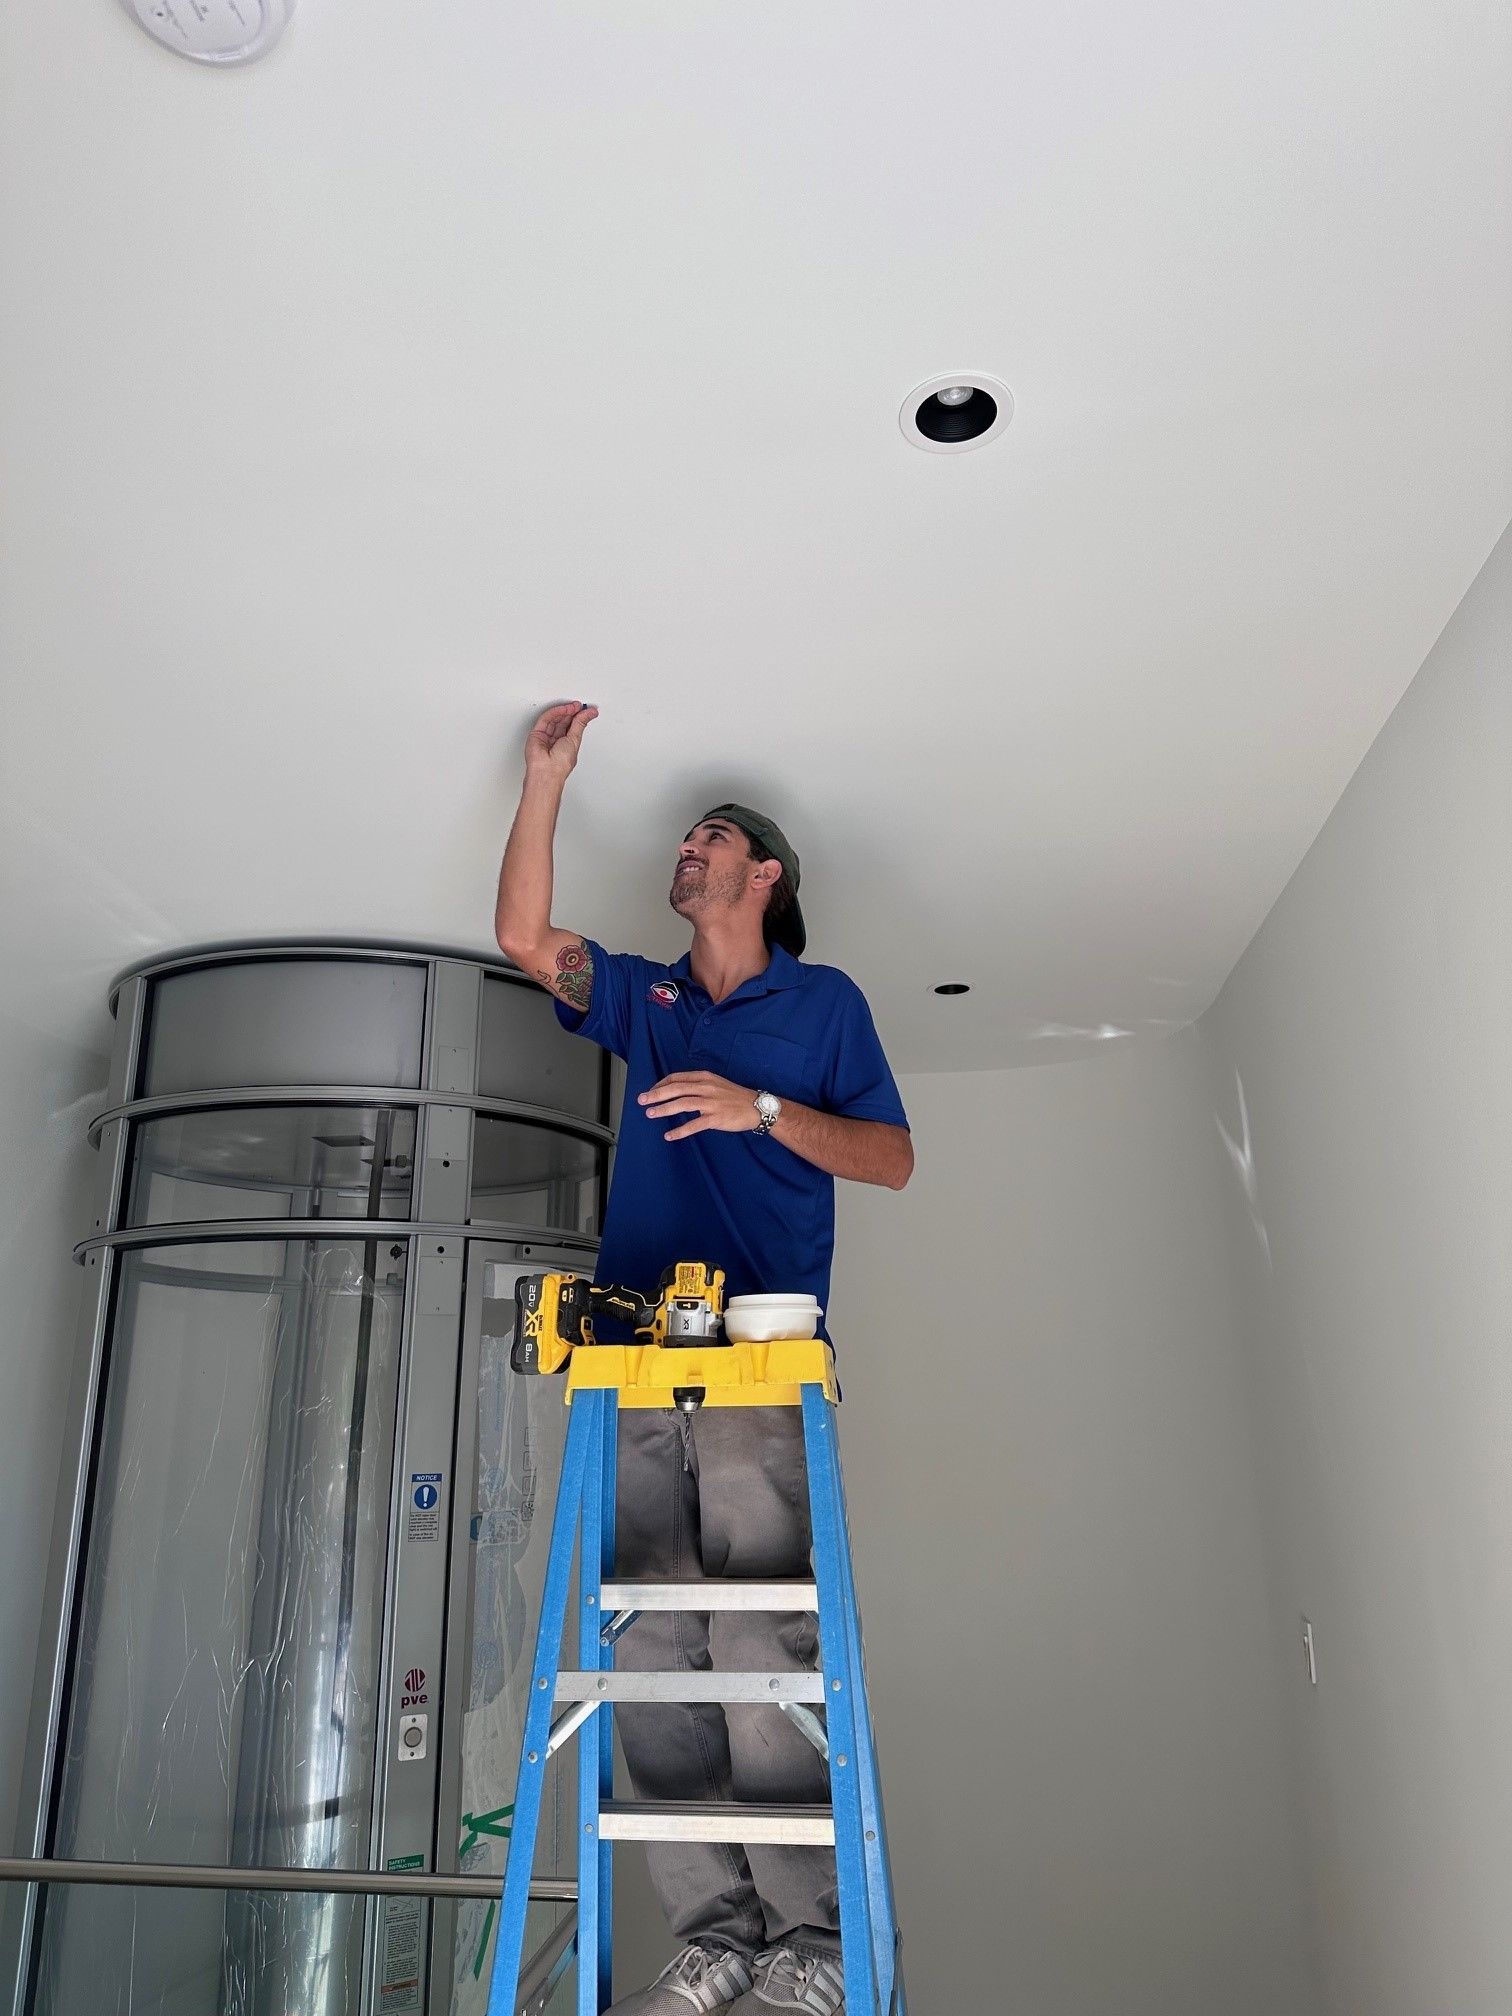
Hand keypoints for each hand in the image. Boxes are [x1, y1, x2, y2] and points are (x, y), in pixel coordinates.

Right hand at [525, 702, 597, 778]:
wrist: (547, 771)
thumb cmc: (560, 764)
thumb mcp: (575, 740)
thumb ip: (580, 724)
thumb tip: (590, 713)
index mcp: (566, 745)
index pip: (572, 727)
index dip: (578, 716)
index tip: (586, 709)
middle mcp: (555, 740)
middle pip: (563, 721)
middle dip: (571, 712)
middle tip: (579, 705)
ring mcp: (545, 737)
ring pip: (554, 719)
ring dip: (564, 711)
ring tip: (573, 706)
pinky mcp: (536, 733)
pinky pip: (545, 719)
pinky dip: (555, 712)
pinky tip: (563, 709)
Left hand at [639, 1072, 760, 1141]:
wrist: (757, 1107)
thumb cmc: (735, 1096)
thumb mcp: (716, 1083)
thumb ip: (698, 1085)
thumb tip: (677, 1090)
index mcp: (704, 1077)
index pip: (676, 1078)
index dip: (660, 1085)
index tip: (651, 1092)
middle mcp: (706, 1087)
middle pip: (675, 1089)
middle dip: (656, 1095)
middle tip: (641, 1100)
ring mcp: (711, 1103)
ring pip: (681, 1104)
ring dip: (663, 1109)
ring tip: (650, 1114)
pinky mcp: (715, 1118)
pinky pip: (694, 1125)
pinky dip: (679, 1131)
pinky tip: (669, 1135)